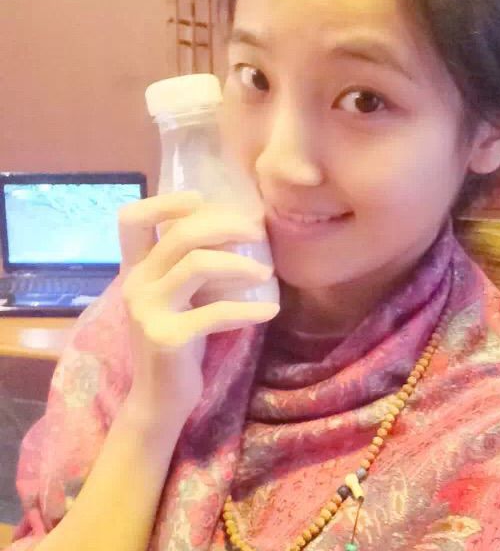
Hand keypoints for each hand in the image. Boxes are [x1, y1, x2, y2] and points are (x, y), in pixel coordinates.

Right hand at [117, 191, 279, 422]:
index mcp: (135, 269)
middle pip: (179, 235)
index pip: (131, 220)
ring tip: (265, 272)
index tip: (201, 200)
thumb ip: (190, 264)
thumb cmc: (178, 337)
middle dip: (224, 225)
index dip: (164, 201)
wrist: (160, 398)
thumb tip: (237, 227)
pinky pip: (216, 313)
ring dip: (239, 264)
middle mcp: (136, 285)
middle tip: (256, 232)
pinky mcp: (168, 339)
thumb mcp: (178, 296)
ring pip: (197, 265)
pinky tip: (271, 310)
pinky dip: (249, 309)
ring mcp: (148, 312)